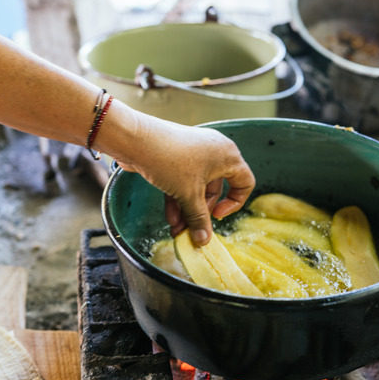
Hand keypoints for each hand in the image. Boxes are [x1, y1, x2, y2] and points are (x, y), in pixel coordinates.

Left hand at [112, 118, 254, 245]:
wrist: (134, 140)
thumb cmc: (169, 159)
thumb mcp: (188, 194)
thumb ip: (199, 219)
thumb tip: (204, 239)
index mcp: (227, 155)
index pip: (244, 182)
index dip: (234, 203)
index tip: (216, 215)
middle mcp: (214, 152)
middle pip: (216, 189)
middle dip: (202, 212)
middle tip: (191, 230)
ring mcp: (194, 153)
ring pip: (197, 187)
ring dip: (188, 210)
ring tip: (177, 230)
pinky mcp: (176, 157)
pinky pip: (183, 181)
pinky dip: (178, 199)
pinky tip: (170, 218)